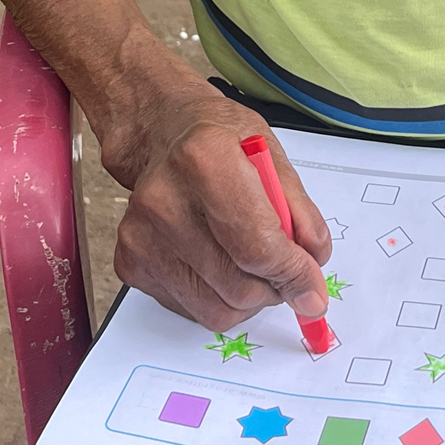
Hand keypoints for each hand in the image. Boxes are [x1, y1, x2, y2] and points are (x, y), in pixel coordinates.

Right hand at [104, 82, 331, 332]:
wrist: (160, 134)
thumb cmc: (221, 141)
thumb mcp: (273, 157)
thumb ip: (301, 213)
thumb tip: (314, 267)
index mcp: (204, 160)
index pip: (257, 246)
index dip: (293, 275)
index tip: (313, 291)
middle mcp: (163, 201)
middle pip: (239, 286)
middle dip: (275, 288)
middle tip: (283, 269)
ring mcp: (141, 236)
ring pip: (217, 309)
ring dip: (248, 299)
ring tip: (250, 263)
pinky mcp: (130, 263)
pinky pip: (191, 309)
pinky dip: (218, 298)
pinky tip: (218, 263)